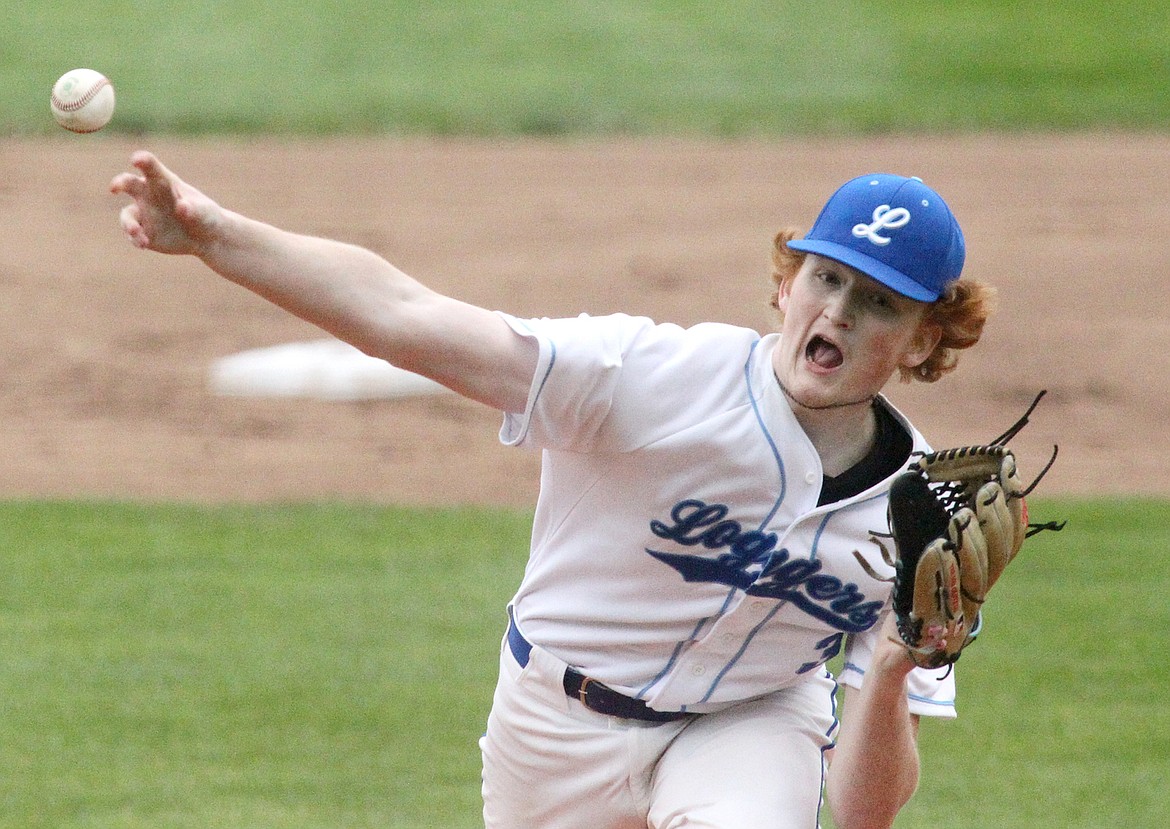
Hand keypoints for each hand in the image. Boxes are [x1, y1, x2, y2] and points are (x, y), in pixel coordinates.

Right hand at [109, 151, 223, 256]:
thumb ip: (194, 209)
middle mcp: (148, 195)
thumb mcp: (204, 212)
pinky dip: (135, 239)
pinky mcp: (143, 233)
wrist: (206, 238)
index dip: (142, 160)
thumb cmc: (205, 216)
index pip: (150, 167)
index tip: (136, 160)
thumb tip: (182, 207)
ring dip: (128, 224)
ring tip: (136, 233)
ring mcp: (143, 214)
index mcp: (163, 182)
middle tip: (114, 188)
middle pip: (129, 184)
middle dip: (120, 183)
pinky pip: (133, 235)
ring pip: (127, 215)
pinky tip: (143, 244)